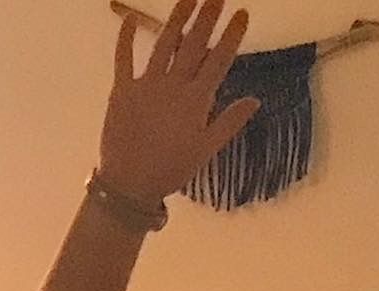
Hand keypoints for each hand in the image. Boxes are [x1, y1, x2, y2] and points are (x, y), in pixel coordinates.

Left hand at [99, 0, 260, 204]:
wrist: (128, 186)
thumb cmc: (170, 170)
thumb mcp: (206, 150)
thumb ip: (230, 122)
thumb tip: (256, 99)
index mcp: (196, 100)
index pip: (219, 59)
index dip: (232, 35)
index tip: (242, 14)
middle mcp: (173, 86)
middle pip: (195, 44)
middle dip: (208, 16)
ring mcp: (146, 86)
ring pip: (165, 43)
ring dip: (178, 17)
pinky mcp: (122, 92)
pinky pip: (123, 59)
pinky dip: (126, 38)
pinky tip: (129, 18)